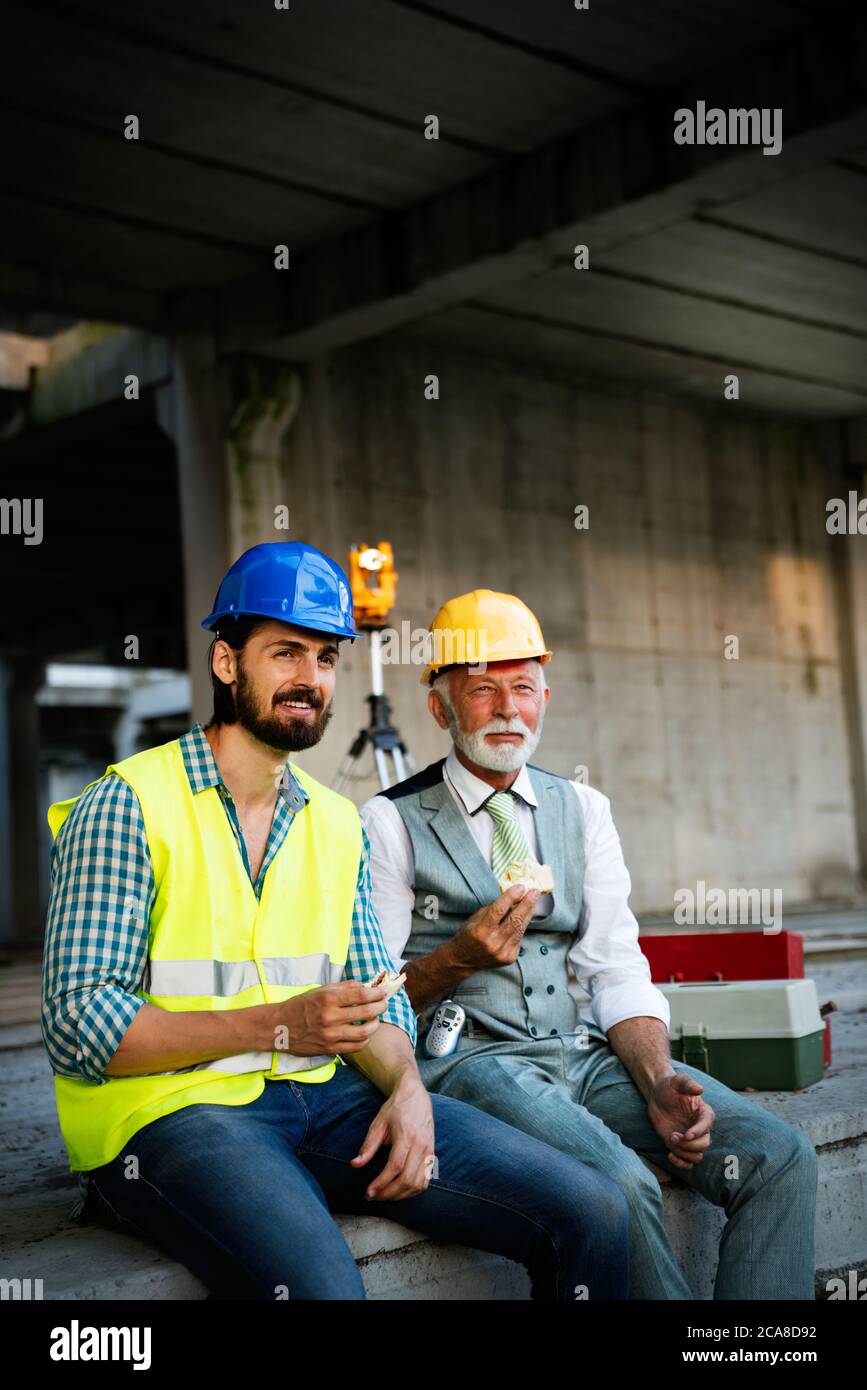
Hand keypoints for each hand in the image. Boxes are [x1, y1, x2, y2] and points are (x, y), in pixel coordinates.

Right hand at [272, 982, 389, 1055]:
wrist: (279, 1027)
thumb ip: (344, 988)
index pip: (361, 994)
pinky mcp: (330, 1049)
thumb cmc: (301, 1005)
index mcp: (328, 999)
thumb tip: (366, 986)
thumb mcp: (320, 990)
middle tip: (384, 1003)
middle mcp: (330, 1017)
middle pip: (367, 1012)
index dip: (377, 992)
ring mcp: (331, 1035)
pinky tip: (366, 1033)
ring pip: (365, 1032)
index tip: (384, 991)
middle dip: (381, 1006)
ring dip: (376, 1024)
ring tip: (376, 1019)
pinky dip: (365, 1039)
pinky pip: (355, 1046)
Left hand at [351, 1075, 435, 1200]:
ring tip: (384, 1195)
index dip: (382, 1183)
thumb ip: (368, 1146)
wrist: (415, 1095)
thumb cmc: (395, 1109)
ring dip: (400, 1195)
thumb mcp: (378, 1123)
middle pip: (407, 1179)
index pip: (395, 1167)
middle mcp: (421, 1145)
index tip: (369, 1192)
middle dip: (389, 1193)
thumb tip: (355, 1164)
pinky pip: (425, 1181)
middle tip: (373, 1197)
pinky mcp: (432, 1155)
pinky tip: (399, 1191)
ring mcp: (429, 1151)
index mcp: (407, 1135)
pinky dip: (412, 1191)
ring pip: (418, 1184)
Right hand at [450, 884, 540, 971]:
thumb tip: (513, 896)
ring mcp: (502, 952)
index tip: (521, 887)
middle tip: (535, 892)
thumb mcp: (475, 919)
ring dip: (528, 913)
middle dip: (527, 903)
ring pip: (520, 928)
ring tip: (533, 901)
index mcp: (480, 931)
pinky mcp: (510, 958)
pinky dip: (522, 926)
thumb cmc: (468, 936)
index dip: (511, 897)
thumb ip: (493, 909)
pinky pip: (519, 938)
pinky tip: (524, 916)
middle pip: (514, 920)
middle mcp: (492, 943)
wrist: (463, 961)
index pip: (498, 910)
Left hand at [647, 1072, 714, 1168]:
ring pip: (697, 1156)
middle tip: (674, 1136)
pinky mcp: (681, 1146)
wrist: (658, 1095)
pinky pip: (687, 1162)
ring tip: (670, 1141)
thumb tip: (700, 1089)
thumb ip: (688, 1084)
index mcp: (704, 1113)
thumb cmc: (670, 1086)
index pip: (707, 1125)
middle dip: (689, 1144)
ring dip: (683, 1153)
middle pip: (704, 1145)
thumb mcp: (678, 1081)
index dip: (698, 1132)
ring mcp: (691, 1139)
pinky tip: (670, 1155)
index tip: (686, 1134)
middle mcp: (700, 1128)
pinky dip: (680, 1163)